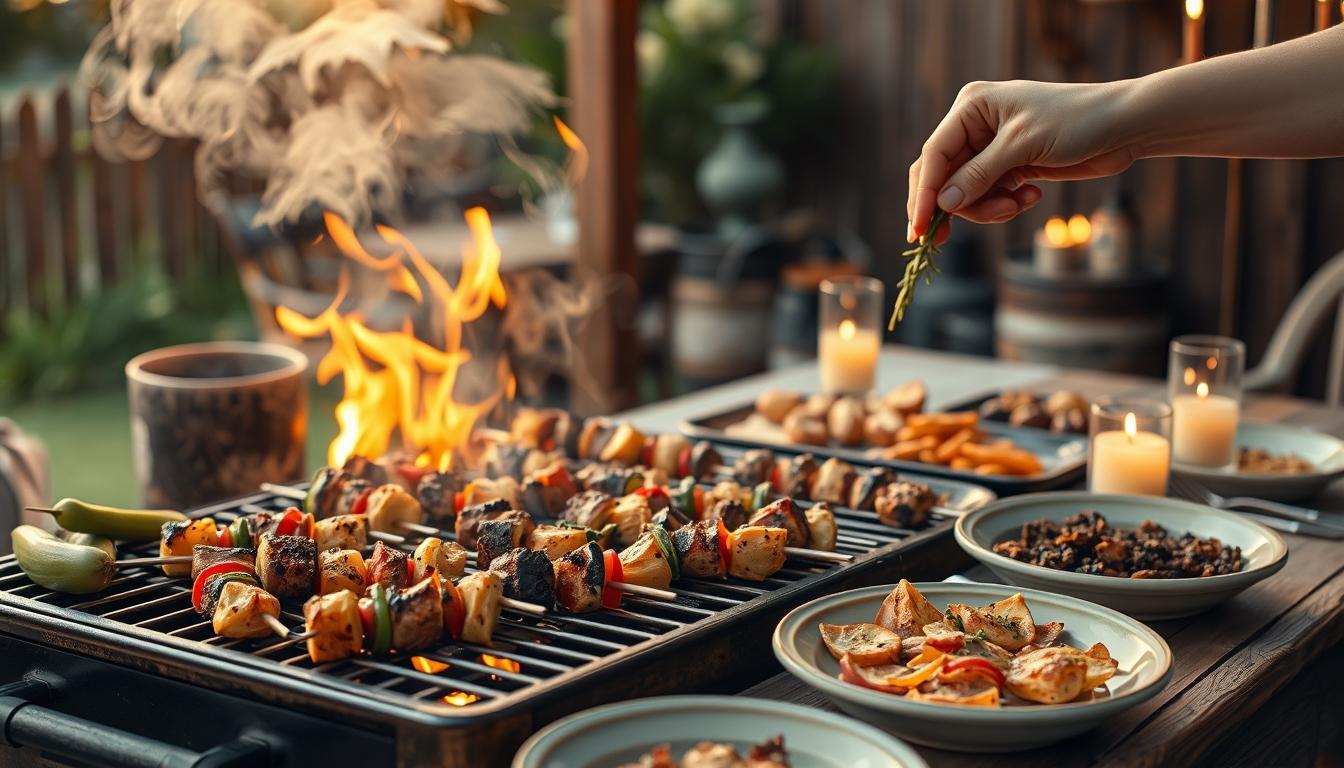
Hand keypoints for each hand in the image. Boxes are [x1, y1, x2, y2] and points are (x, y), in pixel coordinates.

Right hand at [907, 79, 1137, 242]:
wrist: (1124, 125)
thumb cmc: (1076, 121)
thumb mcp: (1022, 147)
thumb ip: (979, 176)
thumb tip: (943, 205)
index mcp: (972, 107)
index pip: (934, 155)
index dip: (924, 194)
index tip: (919, 229)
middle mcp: (975, 125)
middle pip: (943, 176)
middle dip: (952, 206)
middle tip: (942, 241)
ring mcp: (992, 147)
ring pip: (966, 192)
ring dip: (987, 207)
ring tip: (1017, 206)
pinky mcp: (1010, 165)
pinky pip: (989, 195)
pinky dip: (1004, 204)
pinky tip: (1032, 197)